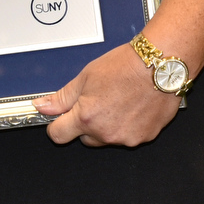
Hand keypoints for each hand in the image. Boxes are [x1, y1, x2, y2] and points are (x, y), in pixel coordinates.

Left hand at [33, 43, 180, 146]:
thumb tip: (43, 106)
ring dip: (109, 125)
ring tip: (120, 100)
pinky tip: (134, 106)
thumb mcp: (86, 76)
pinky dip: (129, 125)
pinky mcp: (145, 137)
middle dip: (87, 124)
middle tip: (99, 100)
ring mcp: (127, 138)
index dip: (57, 125)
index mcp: (86, 118)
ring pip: (108, 137)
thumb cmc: (126, 66)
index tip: (61, 118)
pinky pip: (129, 136)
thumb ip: (63, 97)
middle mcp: (106, 133)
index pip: (58, 135)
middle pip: (85, 138)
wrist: (161, 65)